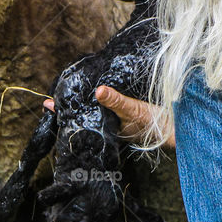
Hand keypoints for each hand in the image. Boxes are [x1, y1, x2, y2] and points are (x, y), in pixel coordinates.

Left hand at [43, 85, 174, 147]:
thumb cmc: (153, 124)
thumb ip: (116, 101)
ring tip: (65, 97)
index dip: (63, 113)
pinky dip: (96, 103)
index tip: (47, 104)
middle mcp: (107, 128)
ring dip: (81, 106)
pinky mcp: (123, 118)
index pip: (79, 121)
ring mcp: (114, 124)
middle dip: (69, 110)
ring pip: (92, 115)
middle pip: (83, 118)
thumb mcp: (133, 110)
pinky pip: (104, 111)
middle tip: (50, 100)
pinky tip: (93, 96)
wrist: (174, 129)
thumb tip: (98, 91)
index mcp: (105, 130)